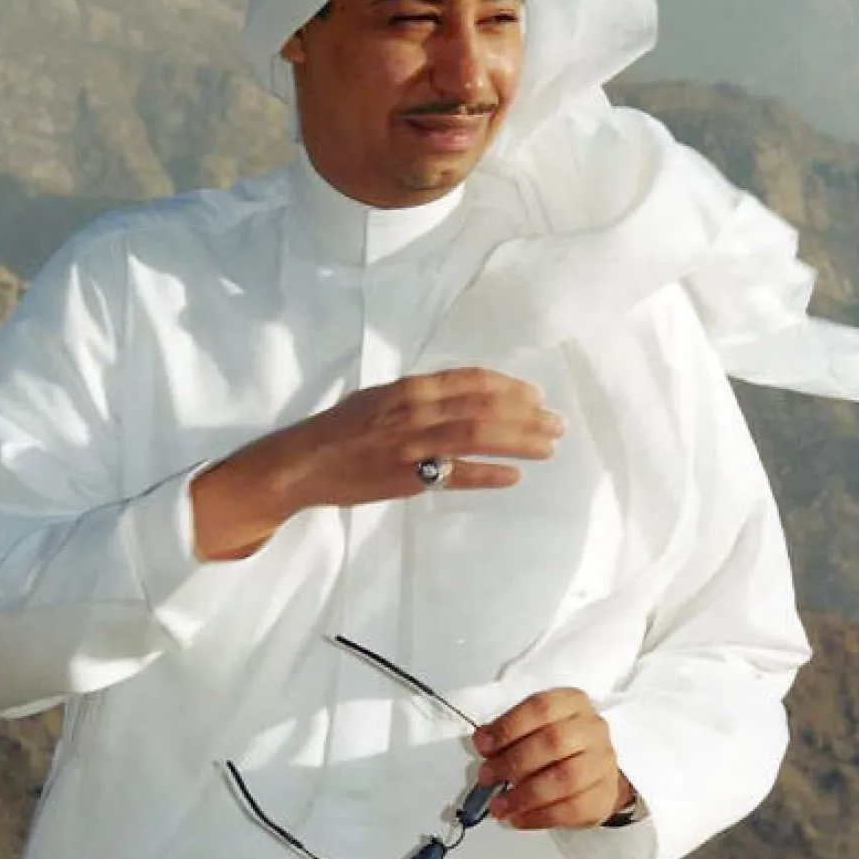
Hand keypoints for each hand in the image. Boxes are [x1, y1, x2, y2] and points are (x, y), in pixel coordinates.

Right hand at [191, 368, 563, 558]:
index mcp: (409, 388)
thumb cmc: (340, 429)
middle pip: (485, 409)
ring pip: (478, 437)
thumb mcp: (379, 399)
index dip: (509, 387)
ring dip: (520, 441)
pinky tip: (514, 476)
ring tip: (548, 448)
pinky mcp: (407, 478)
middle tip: (557, 424)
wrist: (300, 464)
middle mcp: (414, 411)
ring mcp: (412, 445)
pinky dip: (489, 475)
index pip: (471, 380)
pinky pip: (456, 476)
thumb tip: (463, 397)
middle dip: (527, 416)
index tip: (536, 395)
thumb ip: (420, 398)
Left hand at [474, 688, 634, 829]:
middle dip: (513, 762)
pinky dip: (539, 816)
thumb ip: (507, 733)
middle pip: (553, 742)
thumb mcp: (532, 730)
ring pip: (565, 778)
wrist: (593, 773)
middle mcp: (593, 729)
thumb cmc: (557, 749)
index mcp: (573, 703)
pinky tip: (519, 818)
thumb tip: (483, 741)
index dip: (508, 727)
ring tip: (499, 805)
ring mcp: (603, 762)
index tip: (483, 745)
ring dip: (525, 795)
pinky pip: (572, 809)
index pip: (541, 707)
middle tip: (487, 777)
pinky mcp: (605, 795)